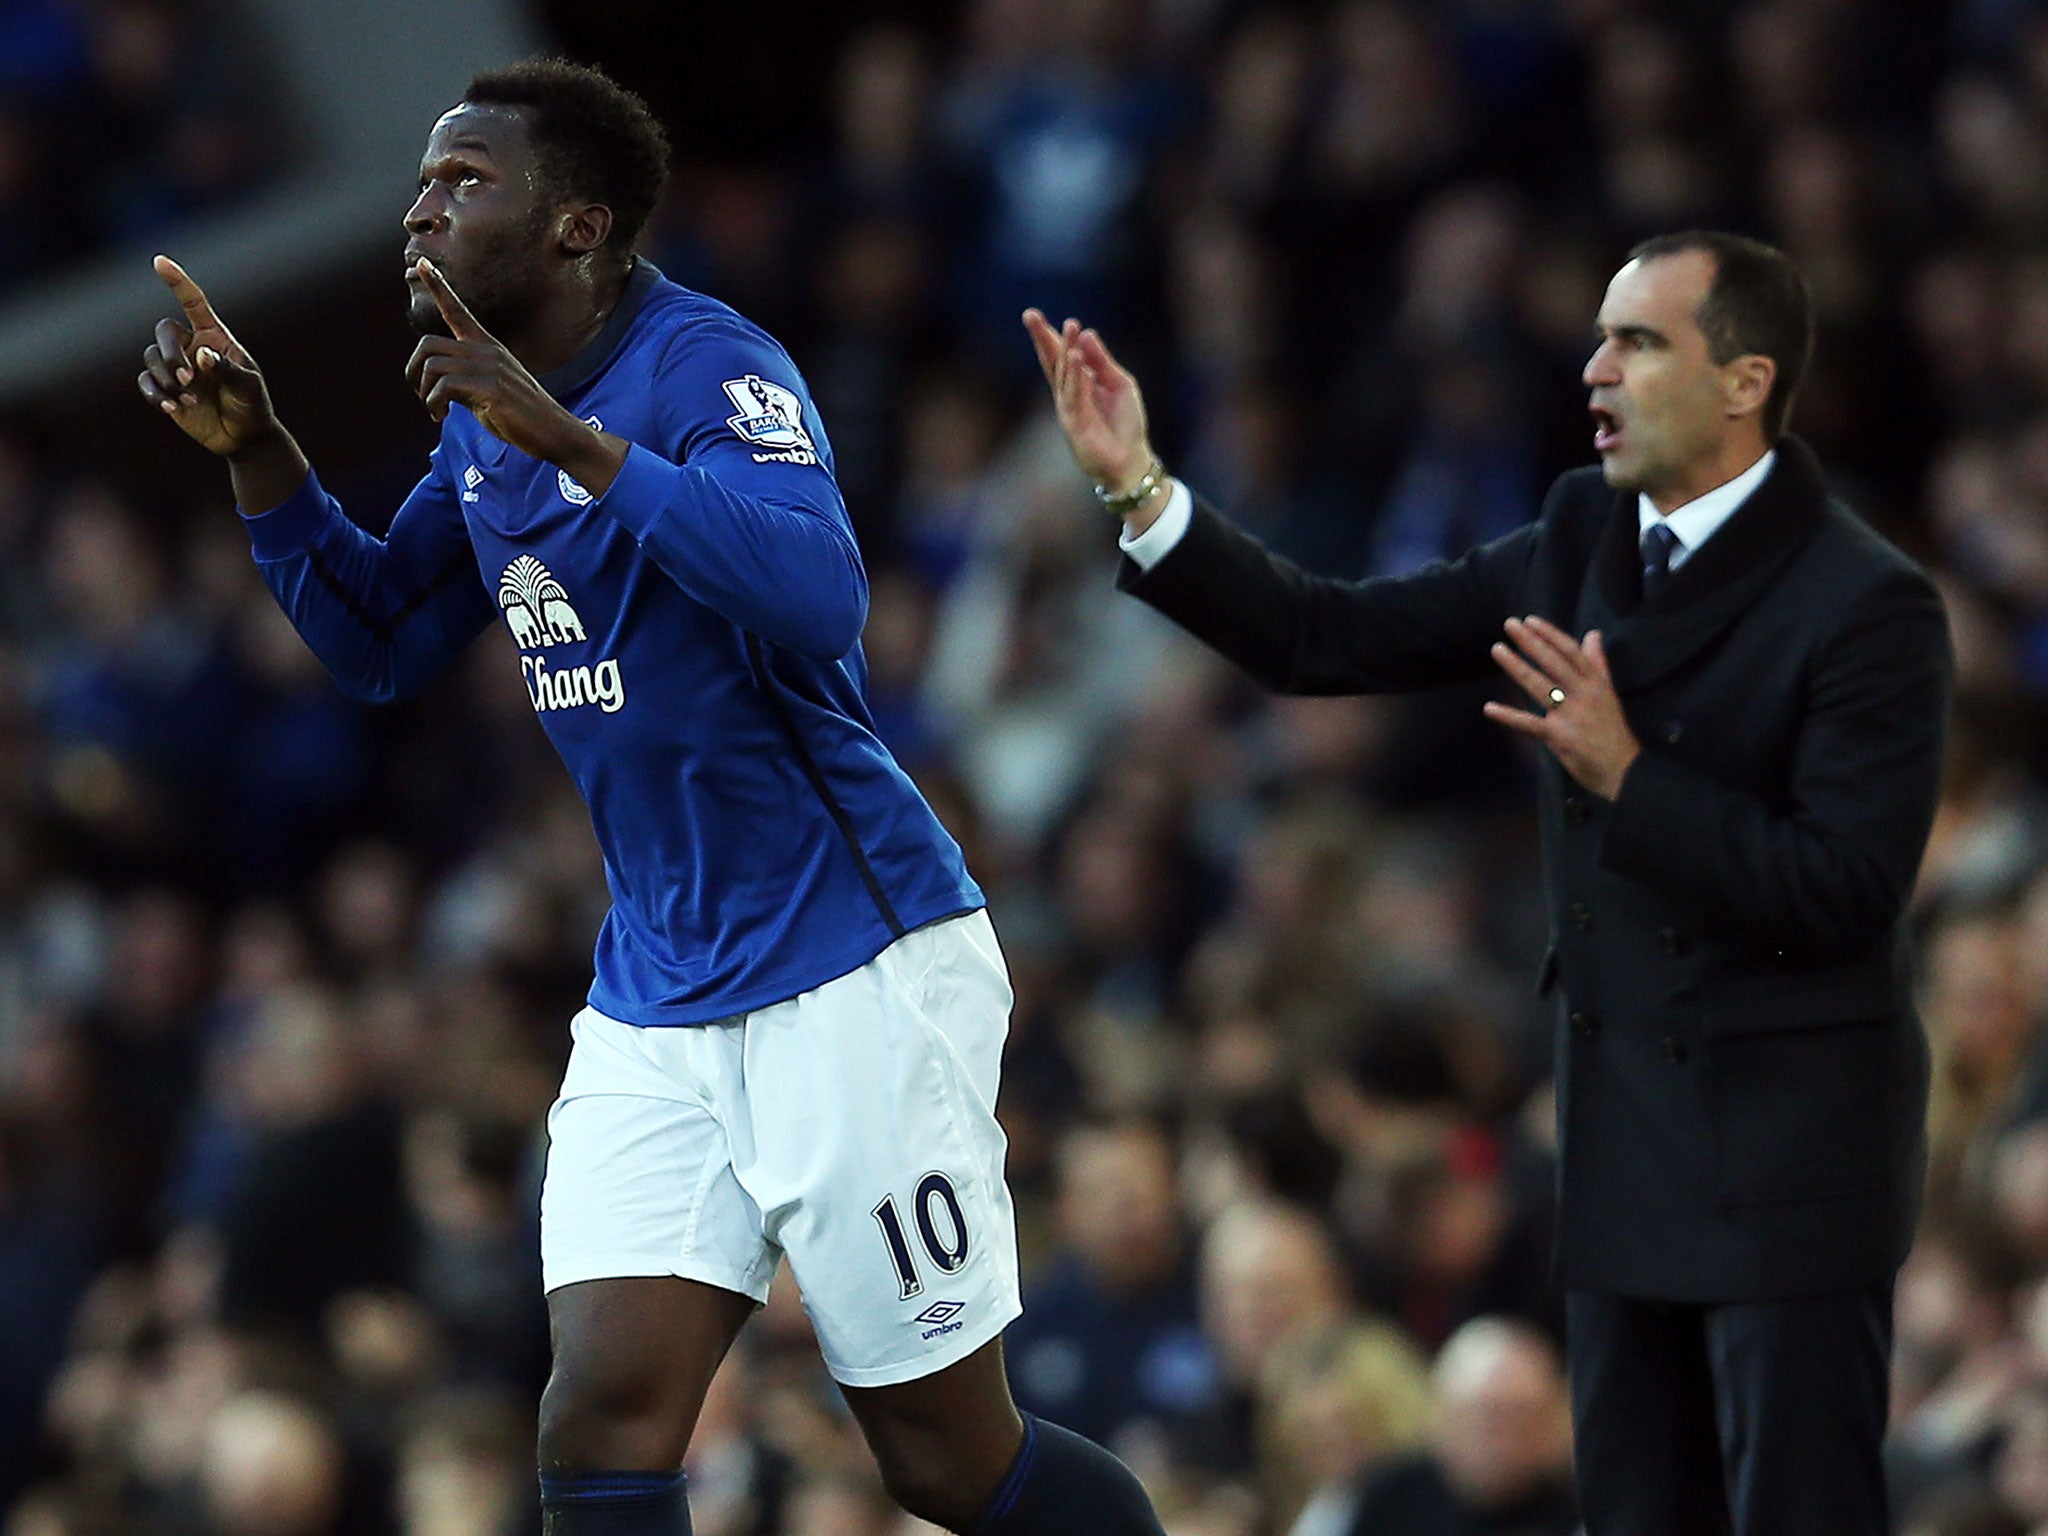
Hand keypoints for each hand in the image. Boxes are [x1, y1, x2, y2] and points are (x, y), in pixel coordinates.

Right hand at [139, 256, 278, 457]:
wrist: (244, 438)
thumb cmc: (252, 406)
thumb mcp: (248, 388)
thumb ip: (227, 369)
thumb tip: (200, 354)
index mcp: (214, 336)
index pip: (193, 302)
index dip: (177, 282)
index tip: (160, 261)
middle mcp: (191, 346)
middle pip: (163, 331)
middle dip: (170, 353)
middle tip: (186, 378)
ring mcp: (176, 368)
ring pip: (150, 356)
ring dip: (164, 378)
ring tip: (187, 399)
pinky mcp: (165, 390)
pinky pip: (146, 382)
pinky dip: (154, 394)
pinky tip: (172, 408)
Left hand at [404, 259, 624, 493]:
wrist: (553, 432)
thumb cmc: (520, 417)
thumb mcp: (488, 391)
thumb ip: (464, 379)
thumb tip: (436, 383)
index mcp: (487, 347)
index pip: (457, 310)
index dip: (438, 287)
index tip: (422, 263)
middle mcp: (487, 351)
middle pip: (428, 344)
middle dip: (414, 372)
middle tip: (423, 396)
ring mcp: (490, 368)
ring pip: (432, 366)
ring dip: (424, 393)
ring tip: (436, 410)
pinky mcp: (491, 388)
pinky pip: (443, 387)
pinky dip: (434, 403)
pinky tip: (442, 416)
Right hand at [1022, 308, 1156, 504]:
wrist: (1130, 459)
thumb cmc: (1125, 423)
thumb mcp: (1119, 384)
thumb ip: (1102, 361)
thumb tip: (1087, 333)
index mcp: (1079, 382)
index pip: (1060, 354)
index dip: (1049, 335)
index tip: (1034, 315)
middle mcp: (1069, 394)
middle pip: (1053, 361)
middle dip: (1043, 339)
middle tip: (1031, 315)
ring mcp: (1069, 409)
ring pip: (1064, 375)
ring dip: (1066, 351)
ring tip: (1070, 328)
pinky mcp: (1074, 425)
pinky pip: (1074, 397)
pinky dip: (1075, 377)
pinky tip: (1076, 359)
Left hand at [1483, 615, 1641, 799]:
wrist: (1624, 770)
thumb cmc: (1612, 731)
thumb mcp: (1609, 693)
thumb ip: (1598, 663)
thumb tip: (1593, 634)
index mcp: (1596, 683)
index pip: (1571, 651)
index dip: (1550, 634)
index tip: (1530, 620)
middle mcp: (1584, 694)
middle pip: (1554, 662)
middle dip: (1531, 642)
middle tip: (1510, 624)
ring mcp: (1571, 715)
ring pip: (1540, 685)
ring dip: (1517, 666)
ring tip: (1498, 649)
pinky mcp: (1559, 737)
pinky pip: (1530, 724)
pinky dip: (1508, 716)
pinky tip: (1489, 708)